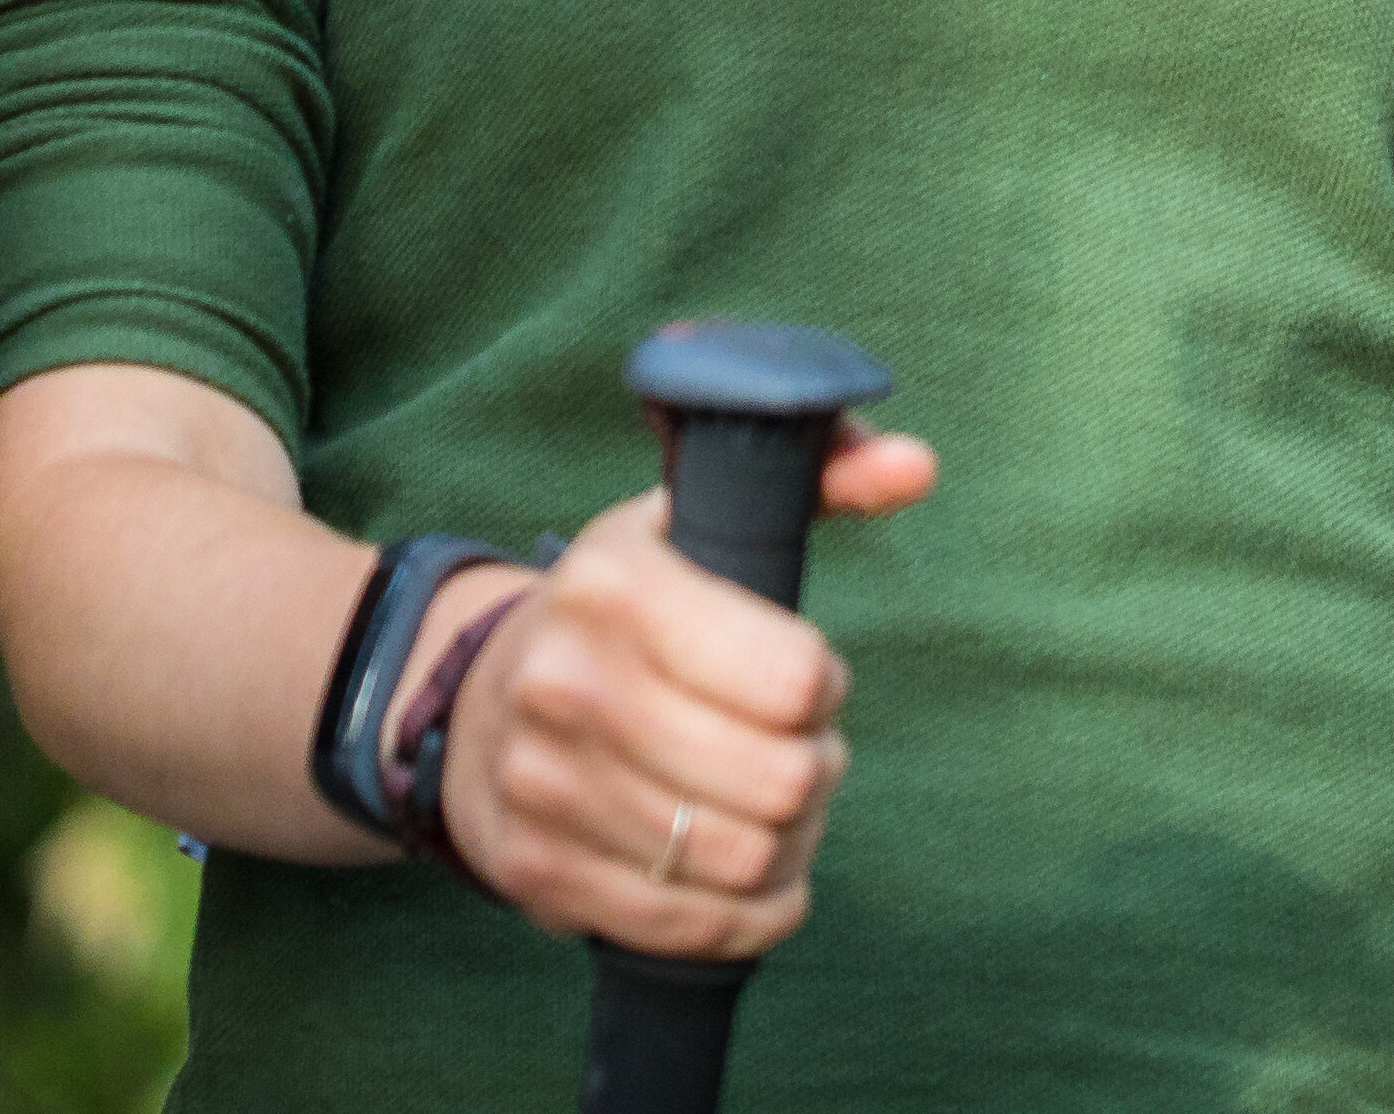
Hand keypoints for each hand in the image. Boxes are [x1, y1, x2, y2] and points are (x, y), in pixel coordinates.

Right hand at [432, 437, 941, 956]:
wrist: (477, 699)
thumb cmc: (624, 614)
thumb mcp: (700, 521)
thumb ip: (819, 478)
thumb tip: (917, 464)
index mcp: (613, 584)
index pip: (796, 677)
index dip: (824, 687)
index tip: (804, 681)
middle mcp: (566, 682)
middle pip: (783, 782)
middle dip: (816, 774)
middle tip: (800, 756)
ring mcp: (543, 783)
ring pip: (747, 861)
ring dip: (789, 848)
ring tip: (773, 813)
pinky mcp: (538, 869)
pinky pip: (696, 928)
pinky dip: (749, 914)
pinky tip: (748, 876)